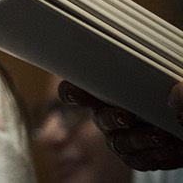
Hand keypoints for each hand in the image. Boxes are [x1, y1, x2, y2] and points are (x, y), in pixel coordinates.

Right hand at [62, 79, 182, 169]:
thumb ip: (177, 84)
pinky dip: (153, 156)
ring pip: (118, 142)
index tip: (74, 93)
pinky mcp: (140, 156)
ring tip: (160, 136)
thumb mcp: (177, 87)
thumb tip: (176, 94)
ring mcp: (126, 137)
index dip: (73, 91)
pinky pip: (137, 160)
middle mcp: (115, 114)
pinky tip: (169, 148)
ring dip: (139, 140)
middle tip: (127, 117)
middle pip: (100, 118)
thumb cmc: (178, 103)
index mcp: (116, 91)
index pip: (82, 88)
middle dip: (111, 118)